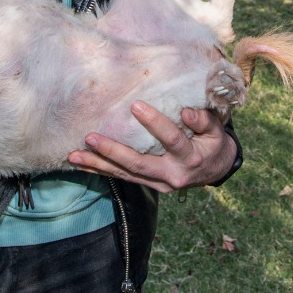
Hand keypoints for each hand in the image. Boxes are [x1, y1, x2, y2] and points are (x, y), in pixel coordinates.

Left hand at [67, 103, 236, 192]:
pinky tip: (81, 165)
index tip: (136, 106)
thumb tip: (186, 111)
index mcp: (191, 158)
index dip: (156, 124)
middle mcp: (172, 175)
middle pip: (139, 164)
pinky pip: (123, 179)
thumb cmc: (214, 143)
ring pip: (126, 175)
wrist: (216, 170)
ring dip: (98, 165)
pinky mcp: (150, 186)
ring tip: (74, 156)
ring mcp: (159, 184)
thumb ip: (204, 120)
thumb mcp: (217, 132)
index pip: (172, 140)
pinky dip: (101, 171)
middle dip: (114, 152)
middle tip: (91, 138)